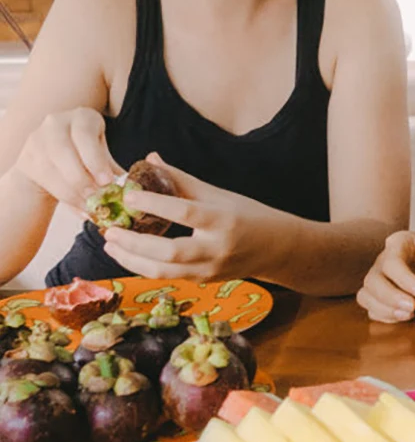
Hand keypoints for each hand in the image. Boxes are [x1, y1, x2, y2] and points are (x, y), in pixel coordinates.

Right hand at [14, 107, 119, 215]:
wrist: (51, 157)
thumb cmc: (86, 153)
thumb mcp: (100, 153)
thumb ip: (112, 167)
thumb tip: (132, 188)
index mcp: (82, 117)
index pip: (85, 136)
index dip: (95, 160)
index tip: (107, 181)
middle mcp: (55, 123)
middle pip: (64, 152)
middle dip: (81, 178)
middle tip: (97, 197)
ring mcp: (37, 140)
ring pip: (51, 168)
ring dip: (72, 191)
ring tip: (90, 206)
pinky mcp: (26, 158)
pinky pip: (45, 179)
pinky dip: (64, 196)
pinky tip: (78, 206)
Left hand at [100, 154, 267, 280]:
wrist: (278, 249)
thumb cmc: (248, 215)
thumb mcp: (219, 194)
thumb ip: (182, 180)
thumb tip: (148, 160)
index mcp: (224, 221)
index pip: (185, 212)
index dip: (155, 203)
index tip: (128, 194)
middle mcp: (217, 249)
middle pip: (169, 251)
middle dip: (134, 243)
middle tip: (110, 231)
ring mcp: (210, 269)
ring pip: (163, 271)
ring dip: (131, 259)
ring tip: (111, 245)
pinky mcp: (204, 281)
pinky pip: (168, 276)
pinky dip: (144, 266)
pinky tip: (128, 255)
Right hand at [356, 230, 414, 323]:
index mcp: (400, 243)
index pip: (392, 262)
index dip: (404, 279)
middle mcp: (384, 260)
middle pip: (373, 280)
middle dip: (390, 297)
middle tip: (413, 307)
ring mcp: (380, 278)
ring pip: (366, 295)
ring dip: (384, 309)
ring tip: (409, 315)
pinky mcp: (381, 296)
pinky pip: (371, 308)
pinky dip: (384, 316)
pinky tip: (404, 317)